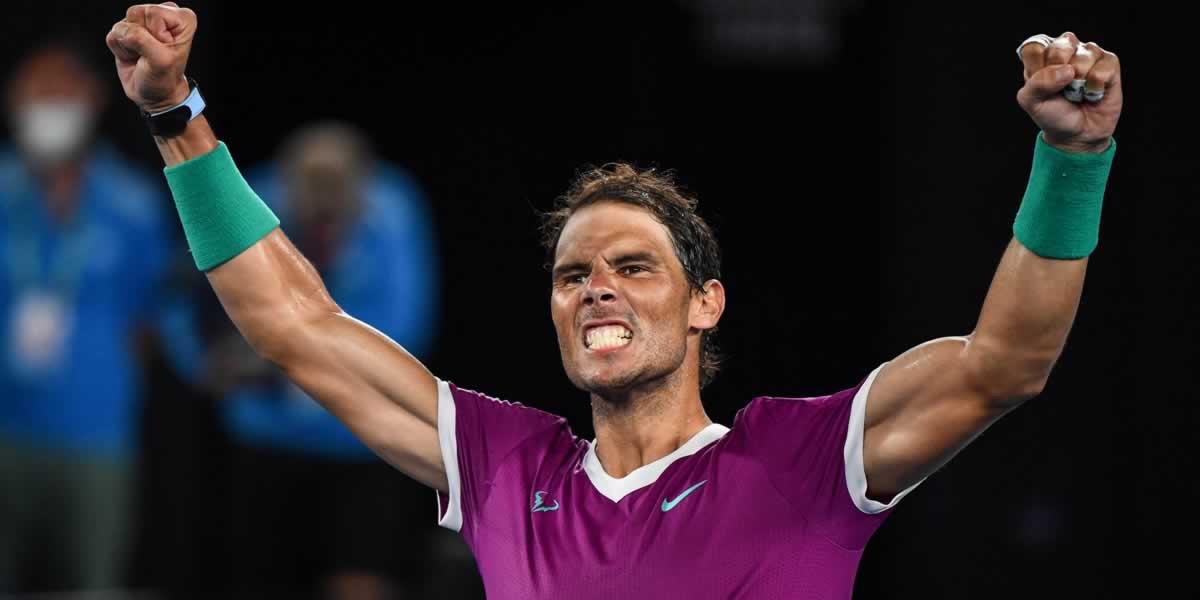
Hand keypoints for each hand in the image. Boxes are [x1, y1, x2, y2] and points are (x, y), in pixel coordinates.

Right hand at [105, 2, 196, 112]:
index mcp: (182, 18)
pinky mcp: (127, 30)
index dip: (154, 35)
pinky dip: (120, 50)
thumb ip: (141, 40)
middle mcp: (164, 14)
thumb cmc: (164, 79)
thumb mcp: (160, 61)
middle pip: (135, 13)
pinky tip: (134, 56)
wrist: (154, 94)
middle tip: (150, 54)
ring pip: (121, 24)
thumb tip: (123, 30)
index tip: (163, 49)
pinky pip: (112, 34)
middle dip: (139, 39)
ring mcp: (144, 21)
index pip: (154, 12)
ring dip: (128, 45)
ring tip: (142, 56)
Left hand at [1016, 32, 1121, 153]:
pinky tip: (1092, 92)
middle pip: (1060, 47)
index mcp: (1042, 55)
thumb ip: (1037, 83)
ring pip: (1084, 56)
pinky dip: (1096, 86)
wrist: (1077, 133)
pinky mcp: (1109, 62)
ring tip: (1078, 91)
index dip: (1036, 68)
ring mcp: (1088, 53)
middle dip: (1058, 74)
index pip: (1033, 47)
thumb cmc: (1052, 114)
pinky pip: (1104, 67)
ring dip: (1079, 82)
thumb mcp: (1032, 102)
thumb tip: (1067, 70)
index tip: (1040, 86)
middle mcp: (1066, 48)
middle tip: (1061, 89)